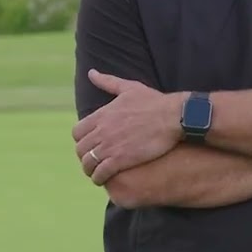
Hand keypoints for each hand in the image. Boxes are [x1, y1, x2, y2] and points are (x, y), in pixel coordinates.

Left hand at [73, 69, 181, 185]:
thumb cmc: (154, 102)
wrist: (173, 117)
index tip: (91, 144)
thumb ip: (108, 82)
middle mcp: (102, 130)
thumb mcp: (129, 88)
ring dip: (90, 169)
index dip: (82, 140)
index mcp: (102, 115)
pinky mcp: (121, 159)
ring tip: (97, 173)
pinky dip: (99, 178)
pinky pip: (101, 173)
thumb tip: (91, 72)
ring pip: (88, 163)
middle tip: (94, 161)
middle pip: (80, 149)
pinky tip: (104, 179)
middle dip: (85, 156)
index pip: (77, 132)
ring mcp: (110, 146)